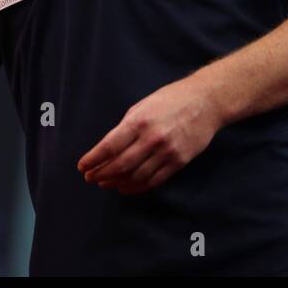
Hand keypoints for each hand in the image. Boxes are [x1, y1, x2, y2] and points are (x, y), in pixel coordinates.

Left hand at [77, 77, 221, 194]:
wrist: (205, 102)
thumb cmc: (170, 100)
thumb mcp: (142, 106)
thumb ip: (127, 127)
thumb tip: (109, 149)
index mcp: (139, 121)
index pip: (110, 146)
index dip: (94, 159)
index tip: (82, 166)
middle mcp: (152, 138)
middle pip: (120, 164)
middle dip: (102, 173)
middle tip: (91, 178)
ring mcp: (167, 152)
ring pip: (136, 176)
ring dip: (117, 182)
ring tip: (106, 183)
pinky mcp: (179, 161)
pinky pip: (154, 180)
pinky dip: (137, 187)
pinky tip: (126, 187)